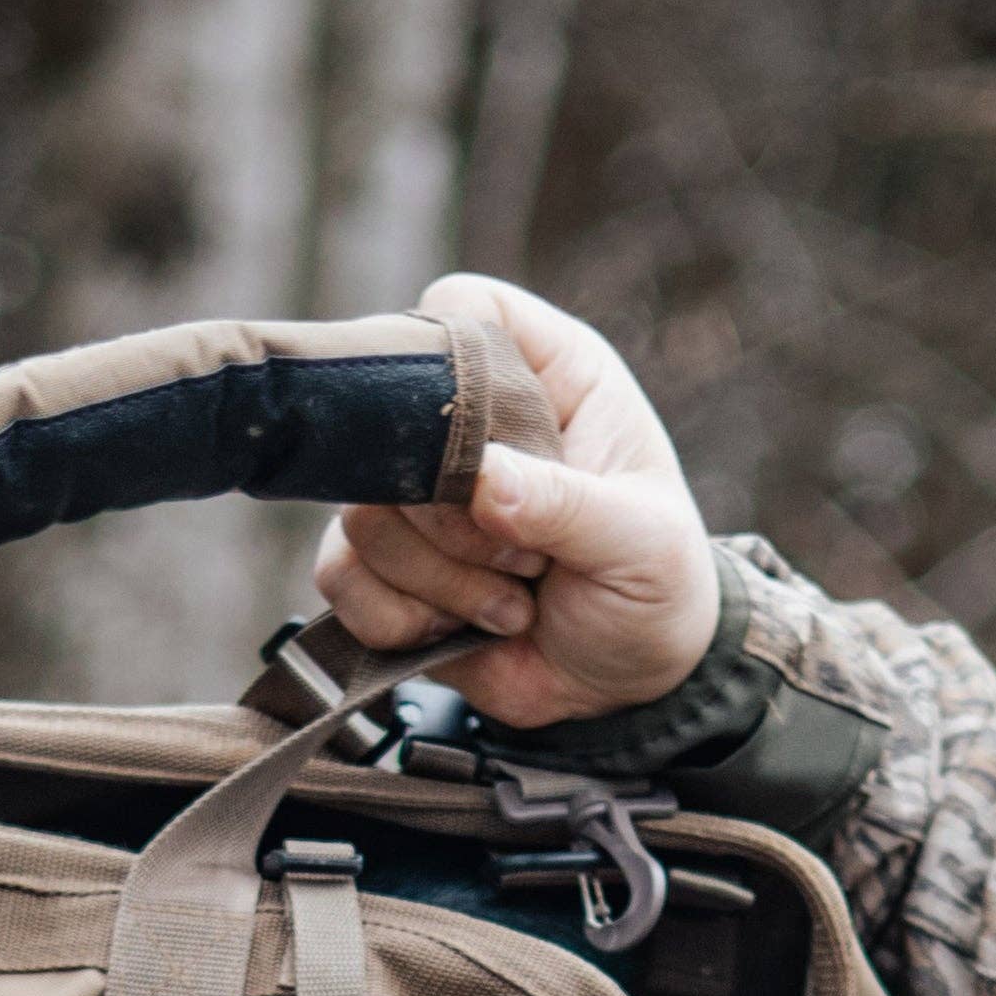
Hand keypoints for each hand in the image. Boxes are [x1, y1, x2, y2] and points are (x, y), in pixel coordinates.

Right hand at [313, 273, 720, 732]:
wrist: (632, 688)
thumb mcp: (641, 545)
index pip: (463, 307)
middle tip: (531, 562)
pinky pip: (340, 577)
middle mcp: (470, 420)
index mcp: (547, 375)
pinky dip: (399, 618)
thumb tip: (483, 481)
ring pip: (361, 513)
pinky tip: (459, 630)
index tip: (482, 443)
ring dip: (443, 580)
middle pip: (390, 423)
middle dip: (457, 518)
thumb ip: (568, 506)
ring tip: (512, 604)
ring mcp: (417, 494)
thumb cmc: (655, 591)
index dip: (453, 359)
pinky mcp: (387, 566)